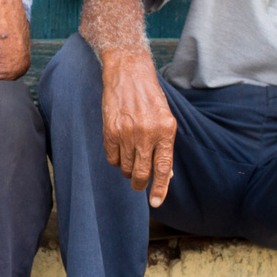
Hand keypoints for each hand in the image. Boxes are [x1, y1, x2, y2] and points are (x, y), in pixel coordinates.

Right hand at [100, 51, 175, 207]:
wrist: (128, 72)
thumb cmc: (150, 97)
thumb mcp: (166, 119)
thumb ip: (165, 147)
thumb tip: (166, 175)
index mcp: (166, 131)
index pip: (163, 169)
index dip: (160, 189)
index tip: (156, 203)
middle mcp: (147, 134)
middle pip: (142, 173)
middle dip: (139, 183)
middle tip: (138, 183)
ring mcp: (127, 133)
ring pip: (125, 168)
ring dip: (128, 169)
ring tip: (130, 155)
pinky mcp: (110, 131)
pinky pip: (112, 158)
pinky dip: (116, 160)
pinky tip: (120, 148)